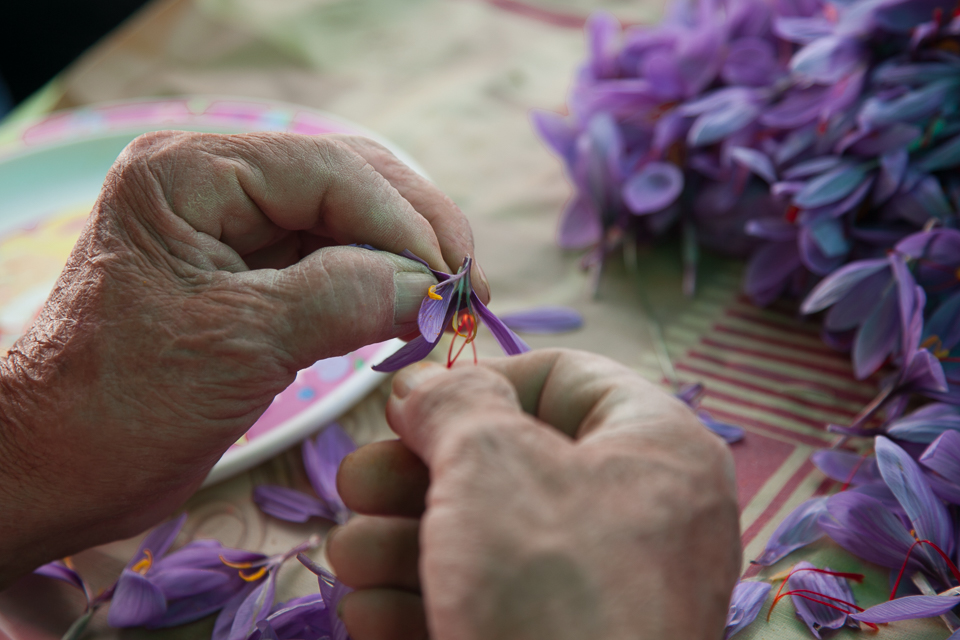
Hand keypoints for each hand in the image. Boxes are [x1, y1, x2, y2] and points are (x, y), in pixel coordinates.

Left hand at [0, 131, 486, 587]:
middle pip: (348, 182)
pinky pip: (332, 262)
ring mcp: (234, 226)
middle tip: (470, 289)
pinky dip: (378, 286)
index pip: (329, 171)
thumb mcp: (238, 343)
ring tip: (450, 305)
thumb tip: (436, 289)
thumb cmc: (122, 407)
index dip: (404, 224)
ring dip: (405, 260)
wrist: (53, 469)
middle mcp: (215, 182)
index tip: (455, 284)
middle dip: (416, 233)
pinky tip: (410, 313)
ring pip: (348, 222)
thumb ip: (344, 299)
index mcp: (190, 173)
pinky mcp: (250, 272)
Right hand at [330, 349, 740, 639]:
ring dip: (402, 542)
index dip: (479, 380)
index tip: (410, 406)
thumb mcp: (491, 461)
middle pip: (511, 462)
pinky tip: (372, 614)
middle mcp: (637, 515)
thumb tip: (425, 383)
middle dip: (417, 474)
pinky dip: (423, 603)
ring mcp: (599, 591)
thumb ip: (453, 402)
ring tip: (352, 555)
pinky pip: (489, 604)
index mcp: (654, 446)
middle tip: (357, 483)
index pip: (564, 379)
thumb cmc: (547, 586)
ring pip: (487, 539)